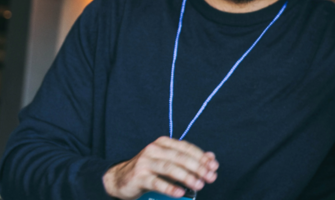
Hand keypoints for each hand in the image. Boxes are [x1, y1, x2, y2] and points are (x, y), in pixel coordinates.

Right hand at [103, 137, 217, 199]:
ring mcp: (145, 162)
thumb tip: (211, 158)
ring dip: (187, 177)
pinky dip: (170, 187)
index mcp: (163, 143)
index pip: (186, 148)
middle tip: (209, 178)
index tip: (214, 167)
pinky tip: (180, 192)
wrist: (120, 179)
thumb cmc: (149, 170)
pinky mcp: (138, 176)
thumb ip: (189, 159)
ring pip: (170, 168)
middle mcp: (154, 150)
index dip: (202, 157)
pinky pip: (157, 182)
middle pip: (180, 157)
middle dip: (198, 168)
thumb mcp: (169, 162)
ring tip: (199, 185)